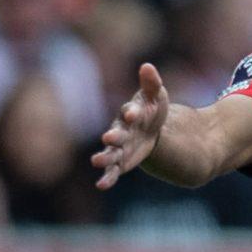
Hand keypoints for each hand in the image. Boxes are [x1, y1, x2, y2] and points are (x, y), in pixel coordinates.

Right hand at [92, 62, 168, 189]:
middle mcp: (121, 130)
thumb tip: (147, 66)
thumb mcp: (155, 95)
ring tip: (96, 162)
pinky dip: (107, 177)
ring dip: (104, 157)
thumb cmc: (151, 109)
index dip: (131, 112)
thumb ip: (151, 83)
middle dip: (114, 136)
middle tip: (109, 138)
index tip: (133, 113)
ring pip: (111, 153)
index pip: (129, 112)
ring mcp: (120, 147)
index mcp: (130, 113)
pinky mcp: (122, 161)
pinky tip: (101, 185)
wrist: (153, 129)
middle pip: (116, 133)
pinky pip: (113, 170)